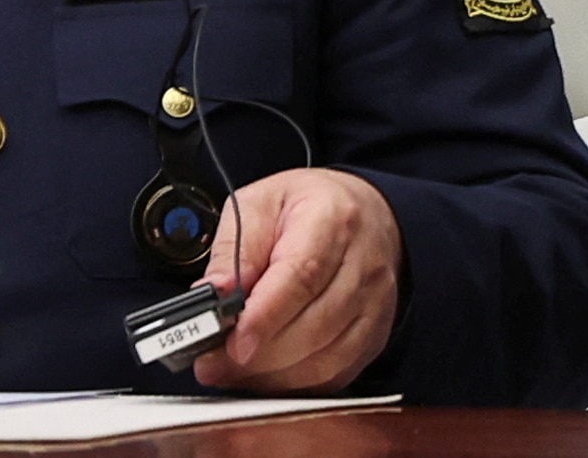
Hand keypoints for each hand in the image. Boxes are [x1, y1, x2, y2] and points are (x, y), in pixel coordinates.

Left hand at [190, 168, 401, 394]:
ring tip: (229, 371)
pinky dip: (295, 383)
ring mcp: (374, 305)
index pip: (301, 277)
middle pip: (314, 326)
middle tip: (213, 363)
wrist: (364, 210)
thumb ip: (233, 247)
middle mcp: (361, 266)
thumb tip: (215, 291)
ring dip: (272, 374)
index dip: (265, 316)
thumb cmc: (306, 207)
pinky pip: (337, 373)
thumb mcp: (257, 203)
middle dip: (258, 354)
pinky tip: (263, 377)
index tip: (233, 341)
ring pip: (326, 357)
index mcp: (330, 222)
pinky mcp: (373, 335)